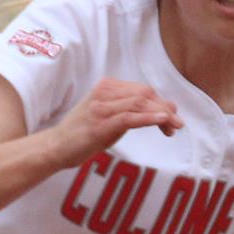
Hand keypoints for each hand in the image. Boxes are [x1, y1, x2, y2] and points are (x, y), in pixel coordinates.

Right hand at [48, 78, 181, 167]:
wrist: (56, 146)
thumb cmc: (83, 134)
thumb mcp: (109, 117)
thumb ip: (132, 111)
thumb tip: (165, 109)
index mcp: (107, 87)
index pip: (143, 90)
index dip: (162, 103)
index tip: (172, 119)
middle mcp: (104, 92)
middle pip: (144, 95)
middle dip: (165, 109)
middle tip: (177, 125)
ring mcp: (101, 107)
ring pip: (140, 104)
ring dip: (161, 115)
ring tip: (174, 127)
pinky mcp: (101, 123)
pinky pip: (130, 117)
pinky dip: (149, 118)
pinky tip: (162, 121)